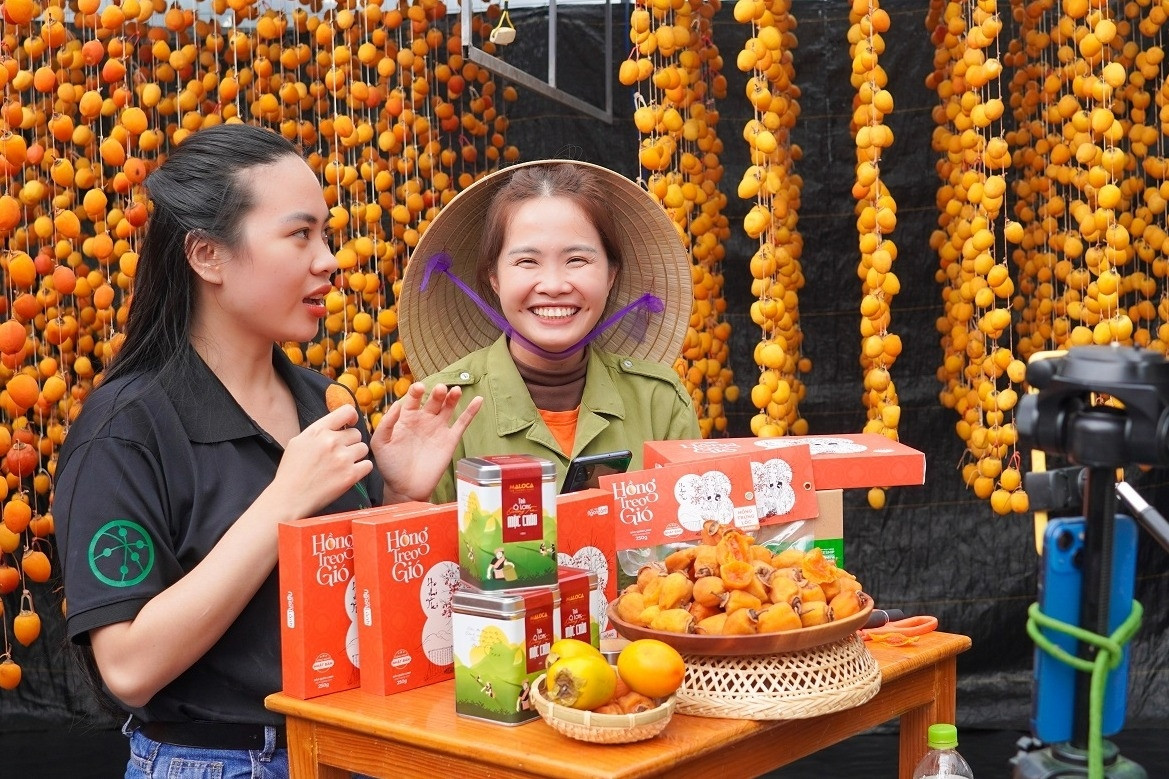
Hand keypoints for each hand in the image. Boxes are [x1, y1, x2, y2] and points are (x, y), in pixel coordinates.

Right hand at [272, 405, 372, 514]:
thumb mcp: (298, 442)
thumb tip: (335, 424)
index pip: (346, 411)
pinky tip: (349, 473)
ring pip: (363, 448)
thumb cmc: (291, 472)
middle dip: (351, 442)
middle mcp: (331, 441)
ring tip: (343, 465)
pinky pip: (368, 465)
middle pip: (357, 433)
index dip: (352, 417)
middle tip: (340, 454)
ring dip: (356, 456)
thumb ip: (318, 431)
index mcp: (318, 431)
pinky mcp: (350, 475)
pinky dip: (361, 469)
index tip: (351, 424)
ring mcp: (342, 458)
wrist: (289, 498)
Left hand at [371, 382, 482, 501]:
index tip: (419, 388)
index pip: (413, 399)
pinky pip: (462, 423)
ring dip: (452, 397)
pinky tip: (478, 400)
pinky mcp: (450, 440)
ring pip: (448, 408)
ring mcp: (438, 429)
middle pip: (433, 400)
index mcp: (407, 418)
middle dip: (438, 393)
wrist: (406, 487)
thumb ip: (386, 424)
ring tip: (455, 391)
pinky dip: (471, 411)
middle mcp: (424, 420)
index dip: (416, 392)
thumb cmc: (390, 466)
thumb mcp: (380, 443)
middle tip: (440, 389)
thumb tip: (396, 405)